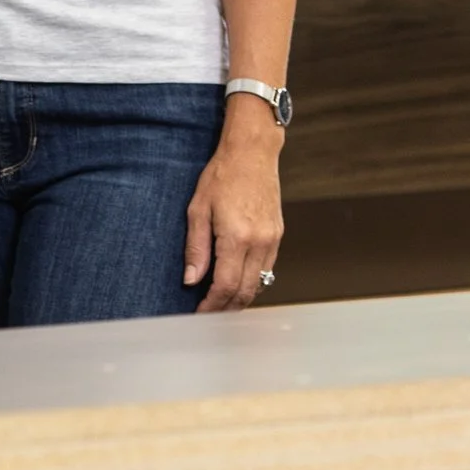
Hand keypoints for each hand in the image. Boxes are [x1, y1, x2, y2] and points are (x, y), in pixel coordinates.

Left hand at [185, 103, 284, 311]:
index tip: (199, 313)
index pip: (225, 286)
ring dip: (240, 298)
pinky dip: (252, 283)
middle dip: (226, 308)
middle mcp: (259, 243)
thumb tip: (191, 280)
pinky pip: (266, 270)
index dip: (211, 305)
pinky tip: (236, 282)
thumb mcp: (197, 209)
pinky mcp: (278, 236)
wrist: (252, 154)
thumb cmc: (221, 176)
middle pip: (244, 291)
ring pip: (258, 284)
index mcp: (236, 238)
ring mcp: (272, 241)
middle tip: (208, 315)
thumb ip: (196, 248)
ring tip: (220, 304)